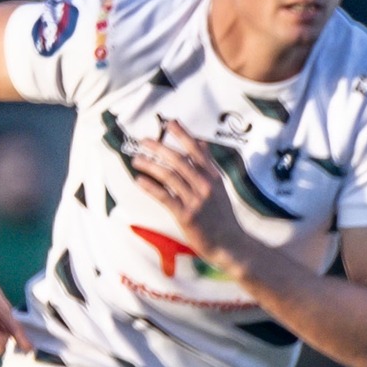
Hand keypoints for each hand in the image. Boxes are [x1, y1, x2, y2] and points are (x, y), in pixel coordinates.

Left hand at [133, 121, 253, 272]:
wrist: (230, 244)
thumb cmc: (222, 216)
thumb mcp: (219, 186)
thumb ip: (208, 164)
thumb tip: (201, 142)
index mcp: (214, 176)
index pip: (197, 150)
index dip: (183, 135)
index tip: (169, 123)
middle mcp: (206, 185)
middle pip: (179, 160)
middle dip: (159, 147)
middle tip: (143, 140)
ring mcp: (196, 200)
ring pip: (169, 176)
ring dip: (151, 165)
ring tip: (136, 159)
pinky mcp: (187, 215)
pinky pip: (165, 197)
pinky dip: (150, 187)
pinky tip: (139, 180)